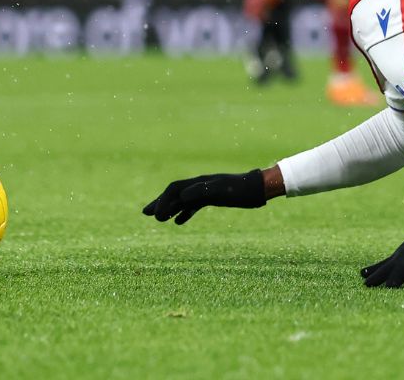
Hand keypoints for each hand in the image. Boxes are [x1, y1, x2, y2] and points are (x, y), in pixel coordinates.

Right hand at [142, 170, 265, 224]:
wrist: (258, 188)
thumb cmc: (242, 190)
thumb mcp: (223, 191)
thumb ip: (203, 192)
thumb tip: (183, 196)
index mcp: (200, 183)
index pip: (175, 189)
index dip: (163, 200)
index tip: (155, 215)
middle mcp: (201, 185)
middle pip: (175, 193)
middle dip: (160, 203)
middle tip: (145, 214)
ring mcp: (206, 191)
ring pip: (182, 200)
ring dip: (169, 208)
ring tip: (158, 220)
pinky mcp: (213, 198)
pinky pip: (194, 205)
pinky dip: (184, 213)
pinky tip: (178, 222)